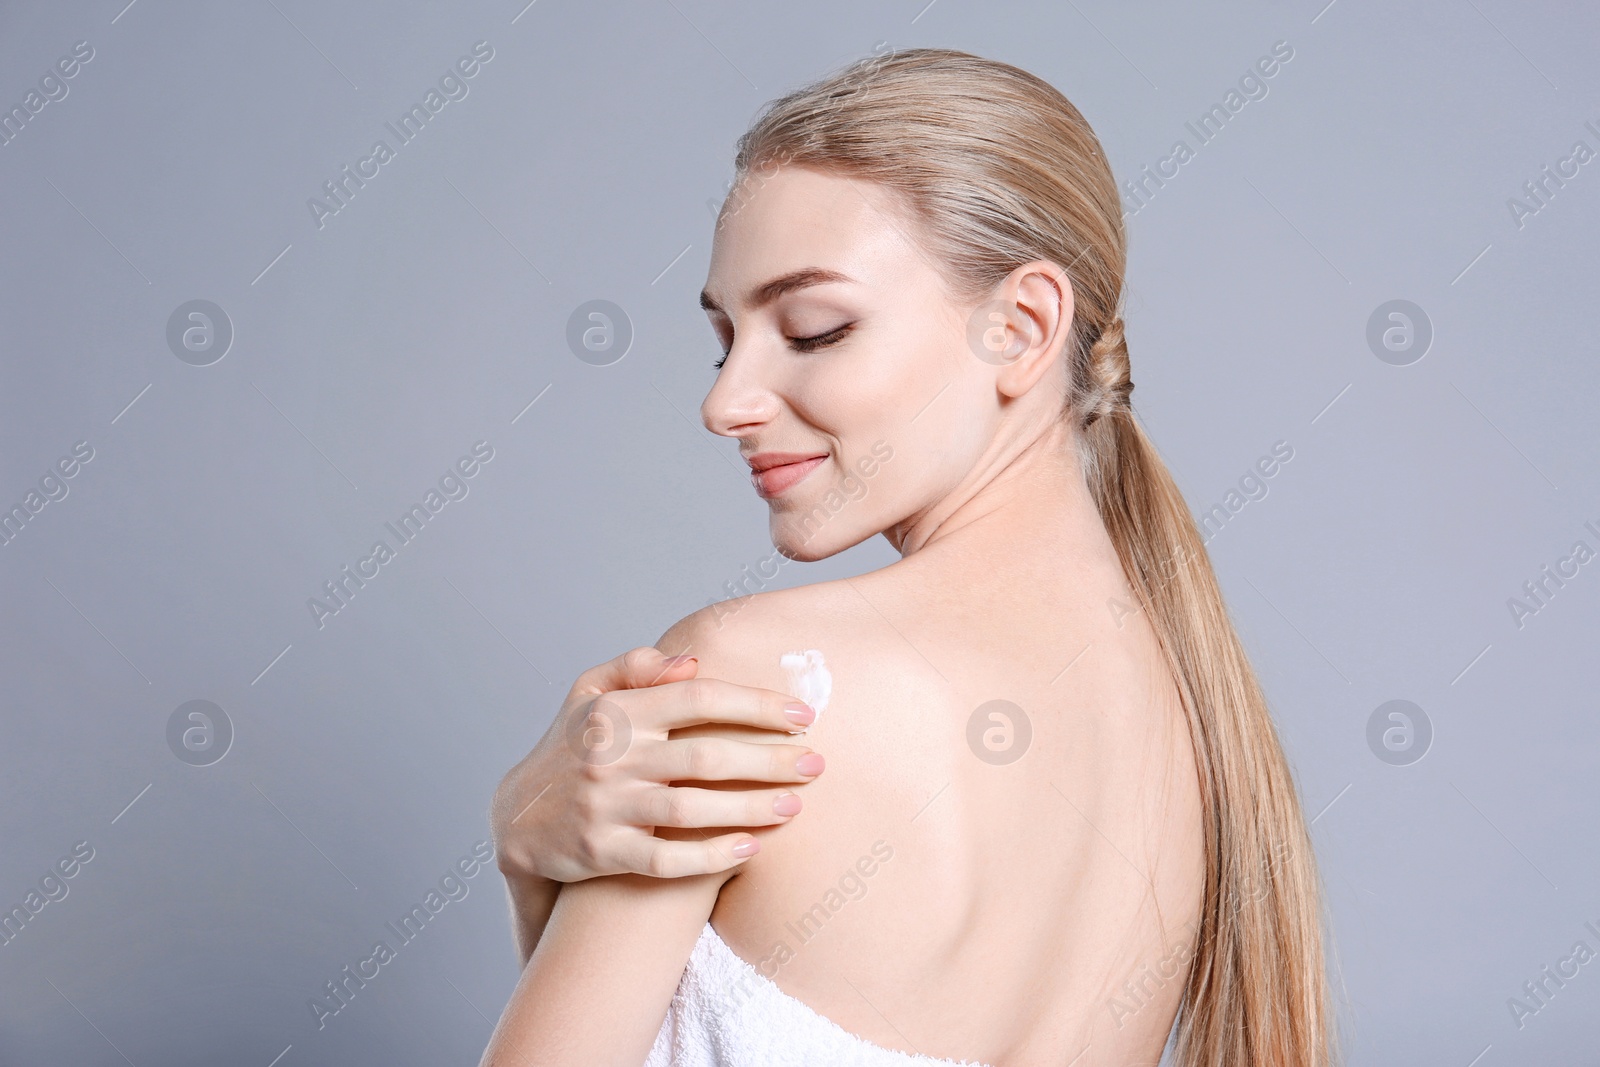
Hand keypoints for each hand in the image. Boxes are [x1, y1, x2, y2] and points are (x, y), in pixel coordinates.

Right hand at [490, 646, 824, 885]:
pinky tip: (752, 848)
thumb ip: (638, 669)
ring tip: (796, 805)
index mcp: (618, 712)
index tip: (802, 714)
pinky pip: (668, 860)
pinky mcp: (604, 853)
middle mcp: (612, 757)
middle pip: (707, 756)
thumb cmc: (573, 746)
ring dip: (753, 807)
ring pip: (694, 808)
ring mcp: (607, 807)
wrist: (519, 819)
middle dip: (770, 759)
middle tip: (816, 763)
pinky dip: (713, 855)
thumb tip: (692, 661)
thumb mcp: (588, 693)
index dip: (755, 704)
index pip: (698, 698)